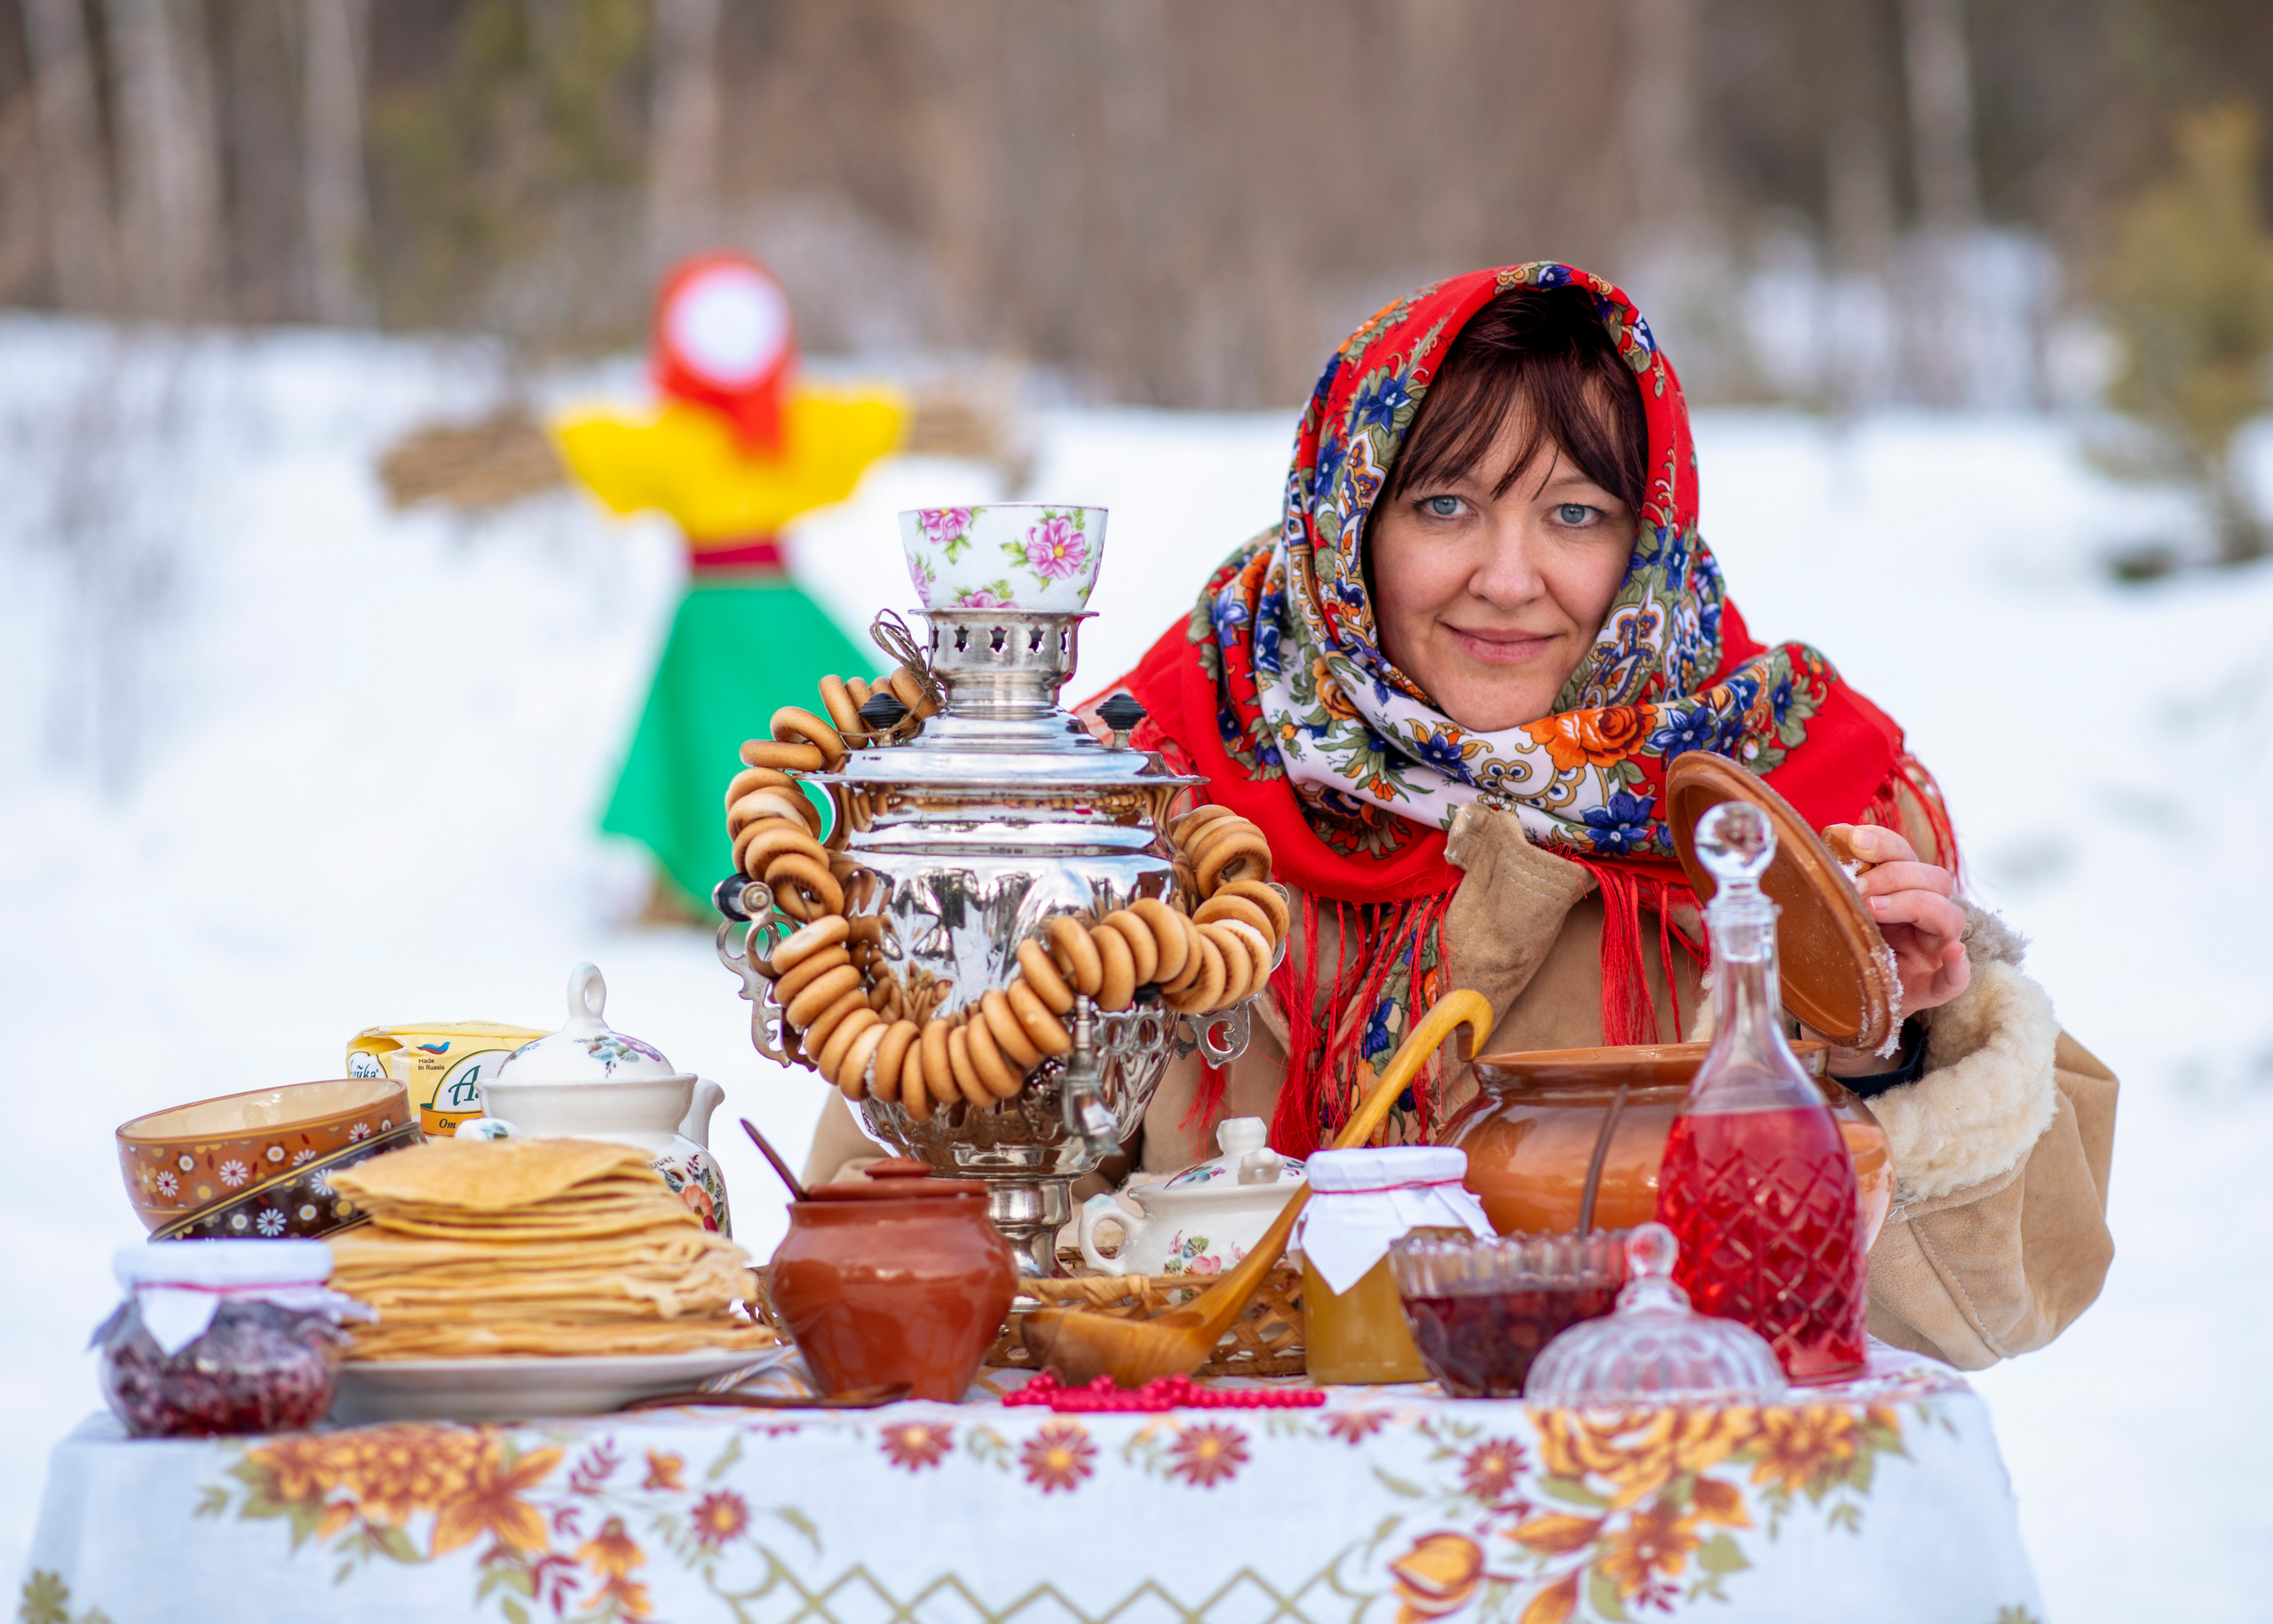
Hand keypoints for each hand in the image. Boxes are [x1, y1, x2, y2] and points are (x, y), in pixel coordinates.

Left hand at [1822, 823, 1970, 1014]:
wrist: (1836, 999)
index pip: (1908, 856)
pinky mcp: (1931, 988)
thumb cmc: (1838, 946)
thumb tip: (1830, 838)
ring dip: (1915, 905)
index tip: (1853, 841)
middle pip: (1935, 880)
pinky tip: (1952, 953)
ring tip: (1873, 910)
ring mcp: (1932, 953)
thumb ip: (1837, 880)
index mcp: (1900, 891)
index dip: (1885, 844)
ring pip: (1951, 919)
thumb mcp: (1834, 908)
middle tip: (1857, 887)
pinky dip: (1959, 967)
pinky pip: (1956, 981)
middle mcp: (1923, 917)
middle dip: (1895, 875)